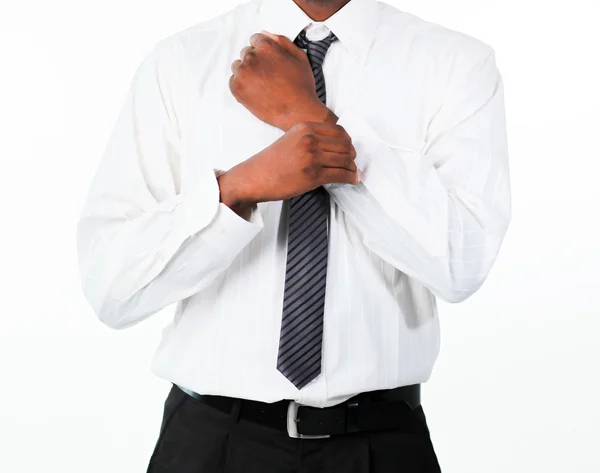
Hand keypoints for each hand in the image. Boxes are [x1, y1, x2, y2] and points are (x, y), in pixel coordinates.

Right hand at [218, 122, 359, 206]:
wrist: (254, 177)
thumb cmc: (270, 163)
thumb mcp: (290, 140)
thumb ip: (310, 139)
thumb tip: (332, 147)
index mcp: (304, 128)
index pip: (338, 130)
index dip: (348, 141)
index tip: (349, 148)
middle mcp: (310, 140)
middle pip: (345, 144)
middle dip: (352, 155)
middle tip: (353, 162)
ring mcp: (312, 157)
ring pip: (345, 159)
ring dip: (352, 167)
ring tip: (353, 172)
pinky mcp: (313, 175)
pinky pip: (340, 174)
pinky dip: (350, 178)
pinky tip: (352, 180)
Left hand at [229, 31, 336, 131]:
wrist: (297, 113)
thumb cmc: (301, 87)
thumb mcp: (299, 58)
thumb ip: (282, 41)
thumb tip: (265, 33)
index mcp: (267, 47)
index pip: (256, 40)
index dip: (264, 52)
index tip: (269, 63)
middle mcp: (252, 57)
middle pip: (246, 53)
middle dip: (255, 62)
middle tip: (268, 77)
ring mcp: (243, 73)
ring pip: (238, 66)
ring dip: (247, 73)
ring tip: (262, 85)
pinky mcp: (237, 88)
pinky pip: (233, 81)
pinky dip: (242, 85)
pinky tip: (256, 92)